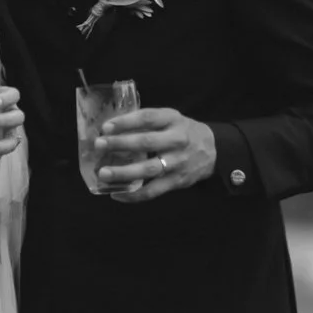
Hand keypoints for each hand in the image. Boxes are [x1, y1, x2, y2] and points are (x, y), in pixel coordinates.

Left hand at [0, 87, 25, 161]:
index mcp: (3, 100)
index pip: (13, 95)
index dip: (6, 98)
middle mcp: (10, 115)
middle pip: (18, 116)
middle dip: (4, 120)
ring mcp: (9, 133)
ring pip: (14, 137)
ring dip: (2, 142)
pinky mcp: (4, 147)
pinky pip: (5, 152)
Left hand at [93, 108, 216, 202]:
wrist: (213, 150)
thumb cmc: (181, 132)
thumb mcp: (169, 119)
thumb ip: (146, 122)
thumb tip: (110, 129)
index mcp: (172, 119)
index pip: (147, 118)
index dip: (125, 122)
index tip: (106, 127)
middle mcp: (177, 140)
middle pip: (146, 142)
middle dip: (120, 144)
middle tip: (99, 145)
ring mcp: (178, 162)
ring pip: (148, 169)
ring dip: (124, 172)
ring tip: (104, 173)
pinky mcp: (177, 182)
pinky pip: (153, 191)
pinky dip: (134, 195)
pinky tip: (116, 194)